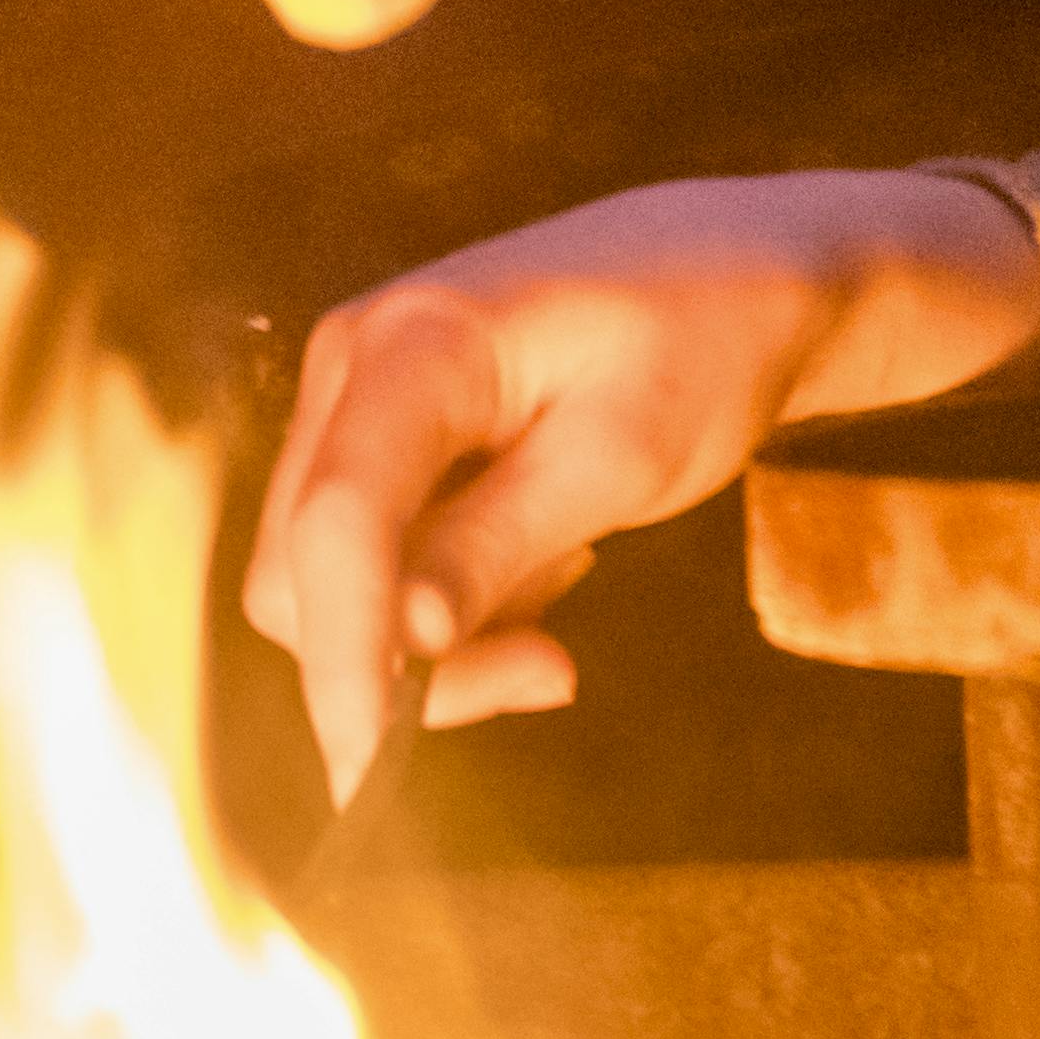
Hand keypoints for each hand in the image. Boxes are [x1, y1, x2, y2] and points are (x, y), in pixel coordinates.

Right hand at [238, 166, 1039, 799]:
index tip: (374, 771)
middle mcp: (355, 361)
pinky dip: (446, 593)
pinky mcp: (382, 429)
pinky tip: (545, 554)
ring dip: (434, 630)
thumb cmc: (703, 344)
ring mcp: (359, 394)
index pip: (335, 521)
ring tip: (567, 580)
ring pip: (330, 575)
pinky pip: (373, 553)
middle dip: (403, 656)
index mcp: (415, 345)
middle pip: (303, 566)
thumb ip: (501, 546)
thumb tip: (403, 642)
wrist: (736, 268)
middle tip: (551, 672)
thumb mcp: (623, 458)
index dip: (343, 656)